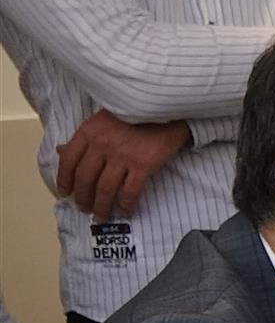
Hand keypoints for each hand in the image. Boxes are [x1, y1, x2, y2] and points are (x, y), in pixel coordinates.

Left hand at [55, 111, 188, 219]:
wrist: (165, 107)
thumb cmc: (134, 114)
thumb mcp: (101, 120)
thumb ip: (82, 137)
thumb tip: (61, 151)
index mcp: (89, 132)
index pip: (68, 161)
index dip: (64, 180)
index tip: (65, 193)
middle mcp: (102, 145)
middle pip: (86, 179)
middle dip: (83, 198)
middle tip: (84, 208)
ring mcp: (123, 156)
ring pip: (106, 189)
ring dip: (102, 206)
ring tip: (102, 215)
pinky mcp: (143, 165)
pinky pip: (131, 191)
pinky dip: (127, 204)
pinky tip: (126, 211)